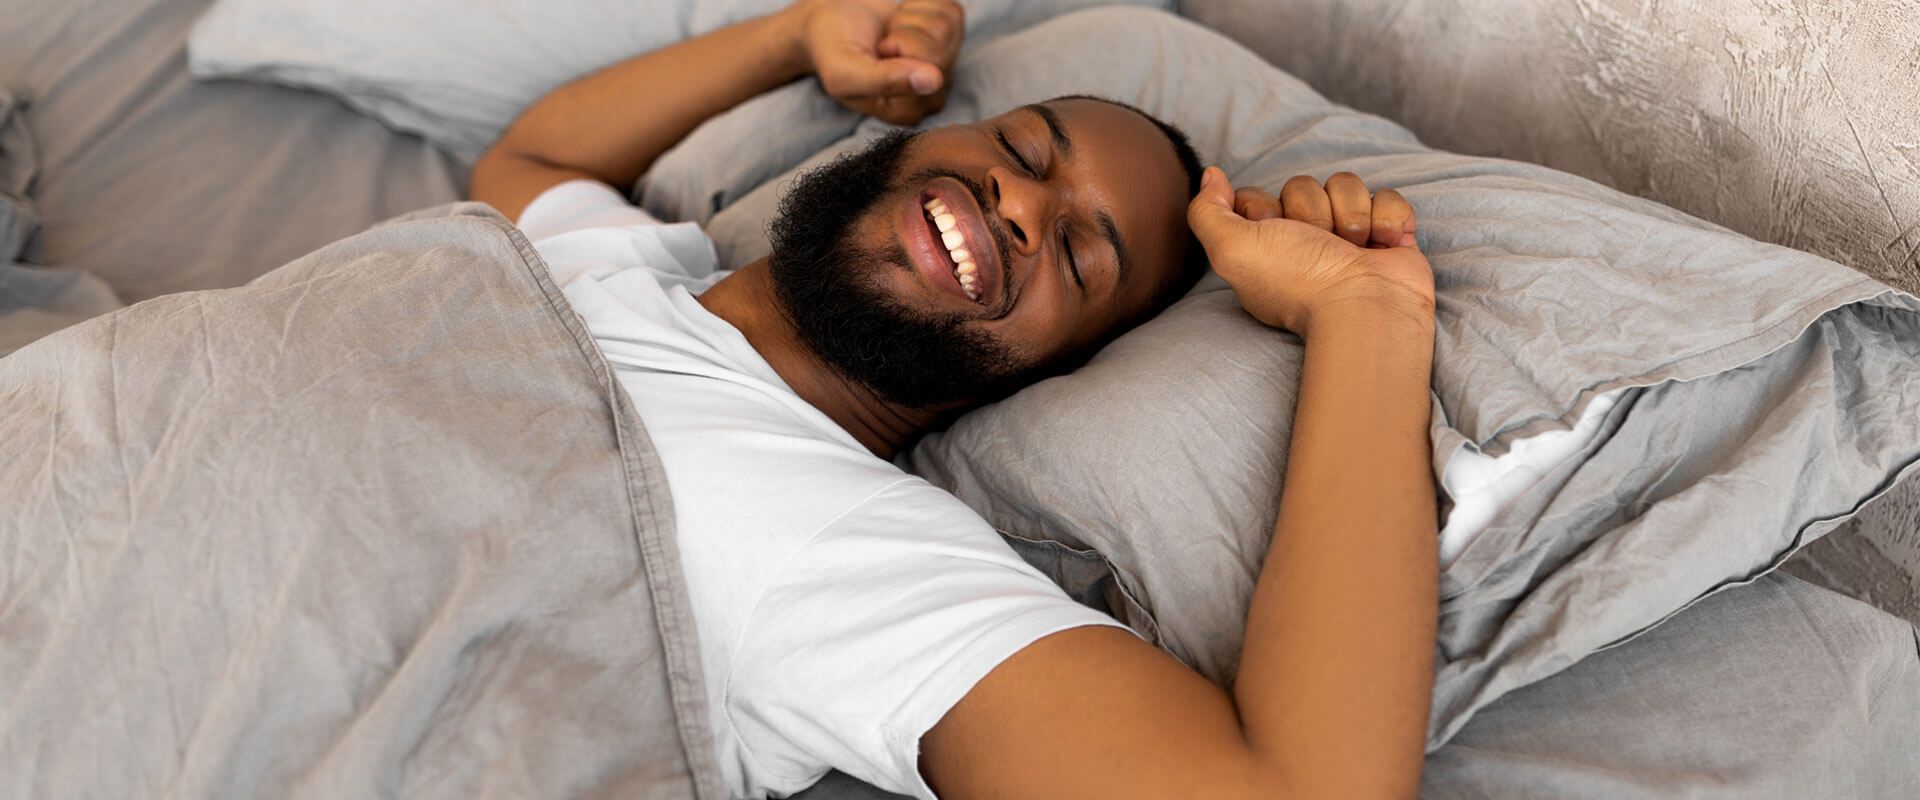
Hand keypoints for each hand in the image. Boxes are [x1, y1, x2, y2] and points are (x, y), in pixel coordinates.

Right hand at [791, 0, 964, 125]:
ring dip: (910, 18)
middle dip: (904, 33)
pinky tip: (901, 22)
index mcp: (906, 111)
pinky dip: (921, 5)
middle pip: (940, 52)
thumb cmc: (833, 50)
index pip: (929, 72)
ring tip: (889, 32)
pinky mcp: (949, 37)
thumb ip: (883, 81)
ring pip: (947, 27)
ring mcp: (944, 65)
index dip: (899, 48)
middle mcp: (930, 93)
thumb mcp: (845, 72)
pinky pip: (950, 10)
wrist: (829, 19)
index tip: (876, 53)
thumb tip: (934, 81)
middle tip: (882, 42)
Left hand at [1188, 168, 1435, 335]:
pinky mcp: (1388, 235)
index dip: (1264, 208)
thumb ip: (1207, 211)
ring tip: (1352, 248)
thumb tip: (1211, 175)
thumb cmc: (1297, 280)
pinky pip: (1386, 198)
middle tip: (1317, 244)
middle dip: (1311, 211)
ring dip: (1350, 214)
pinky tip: (1381, 246)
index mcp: (1266, 248)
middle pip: (1303, 186)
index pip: (1259, 197)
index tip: (1272, 233)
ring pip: (1346, 185)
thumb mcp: (1230, 249)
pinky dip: (1386, 220)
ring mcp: (1349, 238)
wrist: (1366, 305)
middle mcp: (1306, 242)